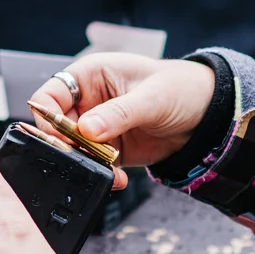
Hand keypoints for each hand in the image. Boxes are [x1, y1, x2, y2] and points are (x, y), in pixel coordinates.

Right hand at [27, 53, 214, 167]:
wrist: (205, 116)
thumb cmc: (179, 89)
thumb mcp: (151, 98)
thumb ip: (119, 113)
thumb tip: (87, 130)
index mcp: (90, 76)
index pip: (51, 94)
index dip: (48, 116)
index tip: (61, 135)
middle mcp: (88, 101)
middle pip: (57, 127)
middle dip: (68, 145)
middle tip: (86, 156)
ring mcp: (97, 127)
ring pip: (73, 149)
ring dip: (86, 163)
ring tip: (110, 169)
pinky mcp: (108, 149)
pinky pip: (93, 164)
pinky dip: (101, 174)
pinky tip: (117, 177)